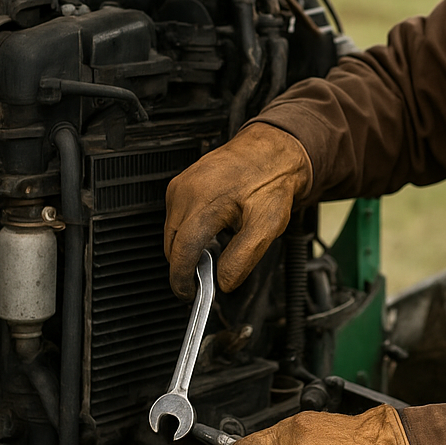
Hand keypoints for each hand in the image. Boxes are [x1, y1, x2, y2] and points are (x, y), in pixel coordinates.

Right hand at [164, 122, 312, 298]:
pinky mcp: (181, 183)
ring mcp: (180, 186)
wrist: (274, 151)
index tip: (190, 294)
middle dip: (186, 265)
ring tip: (217, 245)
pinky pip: (177, 216)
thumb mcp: (266, 226)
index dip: (183, 279)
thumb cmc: (271, 181)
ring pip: (172, 232)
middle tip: (209, 274)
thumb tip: (224, 283)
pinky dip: (189, 230)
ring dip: (188, 247)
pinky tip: (212, 229)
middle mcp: (184, 192)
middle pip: (172, 245)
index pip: (180, 253)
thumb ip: (242, 258)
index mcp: (202, 203)